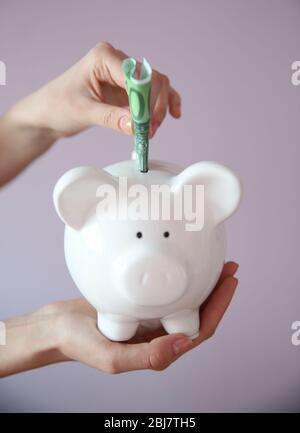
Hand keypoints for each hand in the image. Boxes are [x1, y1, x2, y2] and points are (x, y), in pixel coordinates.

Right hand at [0, 262, 237, 376]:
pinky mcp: (137, 303)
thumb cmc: (78, 344)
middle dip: (216, 290)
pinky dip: (178, 276)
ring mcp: (149, 317)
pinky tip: (179, 261)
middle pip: (198, 312)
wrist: (56, 327)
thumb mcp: (111, 357)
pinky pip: (165, 289)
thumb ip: (147, 356)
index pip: (200, 329)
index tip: (230, 281)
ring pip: (184, 299)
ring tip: (212, 261)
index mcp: (159, 348)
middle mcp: (159, 333)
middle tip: (228, 265)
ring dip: (201, 282)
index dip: (219, 307)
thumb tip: (185, 344)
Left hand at [11, 42, 180, 139]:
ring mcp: (124, 77)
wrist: (47, 115)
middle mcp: (117, 63)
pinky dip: (163, 105)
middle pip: (152, 79)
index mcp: (104, 57)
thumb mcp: (83, 112)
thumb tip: (136, 125)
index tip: (144, 123)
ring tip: (152, 130)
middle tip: (150, 129)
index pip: (136, 76)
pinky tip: (172, 115)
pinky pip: (152, 96)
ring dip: (159, 109)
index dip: (145, 100)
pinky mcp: (126, 91)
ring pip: (156, 87)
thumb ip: (111, 118)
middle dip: (155, 106)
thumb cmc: (57, 105)